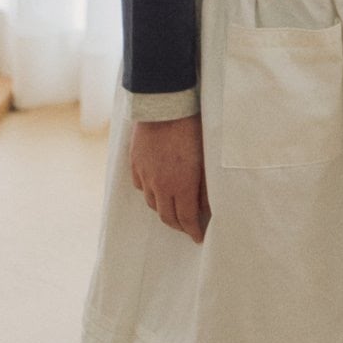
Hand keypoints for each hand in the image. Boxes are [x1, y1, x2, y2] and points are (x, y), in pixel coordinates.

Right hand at [129, 114, 211, 242]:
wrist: (165, 105)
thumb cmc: (191, 129)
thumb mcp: (205, 159)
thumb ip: (205, 186)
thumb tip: (206, 207)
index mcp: (182, 186)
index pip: (187, 219)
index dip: (193, 231)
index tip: (198, 237)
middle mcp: (161, 185)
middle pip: (167, 217)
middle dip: (178, 225)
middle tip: (187, 227)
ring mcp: (145, 175)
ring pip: (152, 203)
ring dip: (164, 210)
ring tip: (172, 208)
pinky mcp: (135, 164)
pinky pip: (141, 187)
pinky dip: (150, 193)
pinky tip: (157, 189)